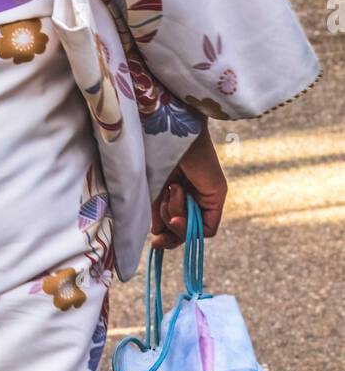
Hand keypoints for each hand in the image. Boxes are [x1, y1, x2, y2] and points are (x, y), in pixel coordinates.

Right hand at [151, 123, 227, 249]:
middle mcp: (196, 194)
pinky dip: (189, 223)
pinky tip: (178, 197)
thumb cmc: (153, 153)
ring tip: (170, 190)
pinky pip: (208, 228)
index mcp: (179, 190)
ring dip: (175, 217)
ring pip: (194, 230)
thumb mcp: (152, 191)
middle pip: (186, 231)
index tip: (155, 242)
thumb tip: (158, 238)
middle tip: (159, 233)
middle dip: (171, 231)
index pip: (178, 226)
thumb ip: (156, 214)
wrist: (164, 128)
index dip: (168, 237)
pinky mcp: (218, 192)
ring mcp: (208, 194)